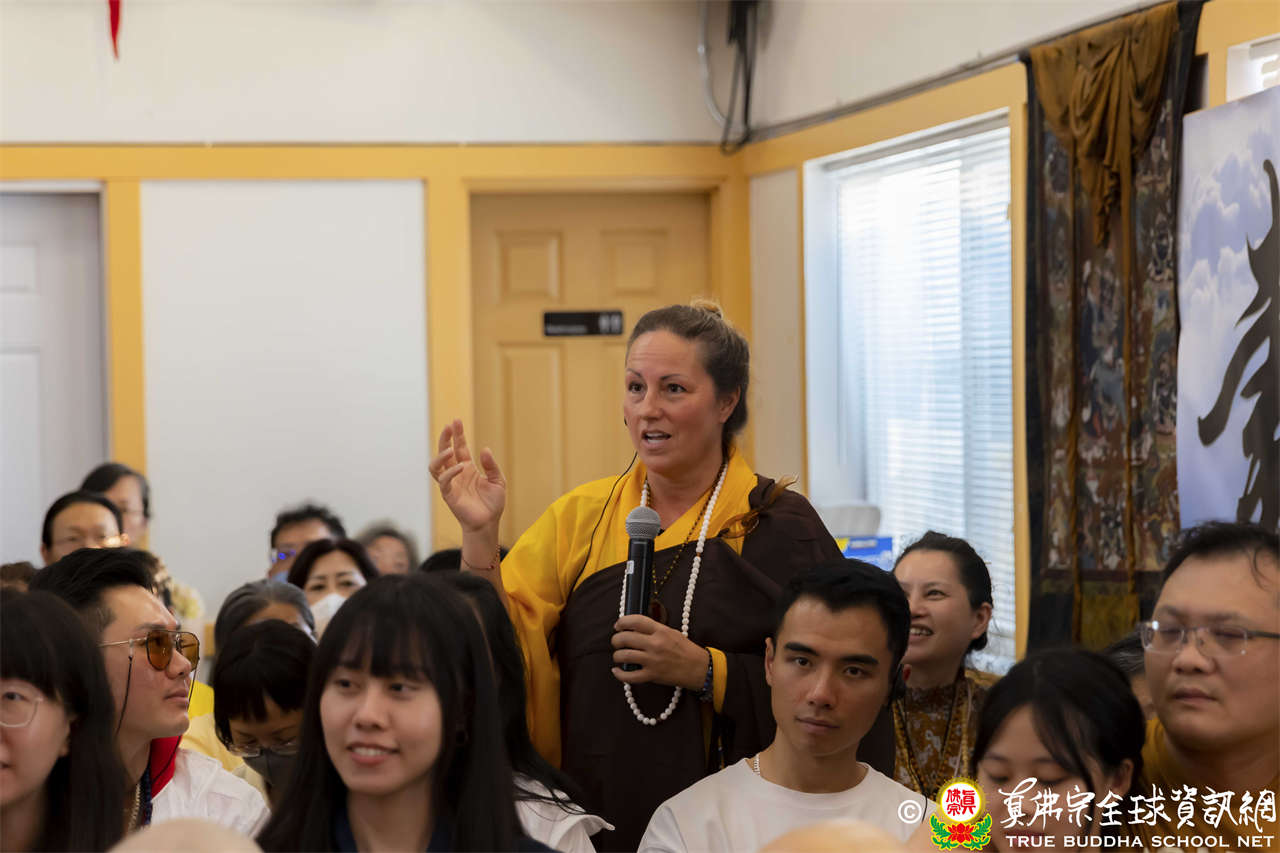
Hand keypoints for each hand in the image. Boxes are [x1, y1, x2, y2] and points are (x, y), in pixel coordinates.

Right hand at [429, 419, 505, 533]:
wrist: (489, 523)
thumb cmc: (493, 504)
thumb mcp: (498, 480)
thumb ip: (491, 465)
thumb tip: (484, 449)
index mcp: (468, 468)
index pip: (460, 447)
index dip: (458, 434)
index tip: (456, 421)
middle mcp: (457, 474)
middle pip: (445, 452)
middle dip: (445, 438)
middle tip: (449, 426)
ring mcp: (451, 484)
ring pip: (436, 466)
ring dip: (440, 455)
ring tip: (450, 448)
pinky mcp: (449, 495)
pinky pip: (444, 481)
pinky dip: (450, 472)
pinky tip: (460, 466)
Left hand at [610, 614, 708, 689]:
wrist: (698, 669)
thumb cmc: (685, 650)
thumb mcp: (672, 632)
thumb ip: (654, 629)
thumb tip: (634, 628)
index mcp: (661, 631)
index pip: (636, 621)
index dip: (622, 622)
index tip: (618, 626)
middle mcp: (655, 644)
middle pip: (625, 638)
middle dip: (616, 640)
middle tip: (616, 642)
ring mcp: (652, 661)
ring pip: (624, 656)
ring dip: (617, 655)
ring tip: (619, 656)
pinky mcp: (652, 675)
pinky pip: (629, 676)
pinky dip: (619, 674)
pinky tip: (617, 671)